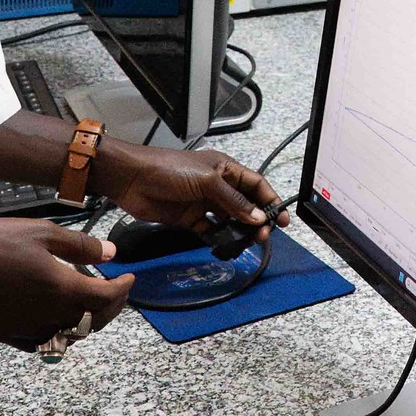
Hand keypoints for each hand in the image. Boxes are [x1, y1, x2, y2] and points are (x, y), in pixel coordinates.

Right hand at [0, 219, 132, 348]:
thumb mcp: (42, 232)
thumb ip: (81, 245)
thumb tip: (111, 253)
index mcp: (62, 289)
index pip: (106, 298)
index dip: (123, 290)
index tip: (130, 278)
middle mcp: (49, 316)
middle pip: (91, 322)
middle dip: (110, 307)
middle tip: (114, 290)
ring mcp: (27, 330)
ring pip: (67, 334)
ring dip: (83, 320)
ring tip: (86, 300)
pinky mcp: (6, 335)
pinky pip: (41, 340)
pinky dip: (55, 330)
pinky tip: (53, 313)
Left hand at [95, 142, 289, 244]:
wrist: (133, 180)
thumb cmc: (169, 169)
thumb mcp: (207, 181)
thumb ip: (233, 200)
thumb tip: (257, 217)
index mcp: (225, 169)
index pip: (256, 184)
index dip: (270, 200)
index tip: (282, 219)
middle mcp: (217, 185)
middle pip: (246, 204)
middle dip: (258, 219)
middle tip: (263, 236)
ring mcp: (204, 203)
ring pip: (230, 219)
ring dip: (240, 230)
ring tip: (247, 242)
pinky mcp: (190, 218)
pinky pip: (211, 230)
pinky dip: (219, 238)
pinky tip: (225, 245)